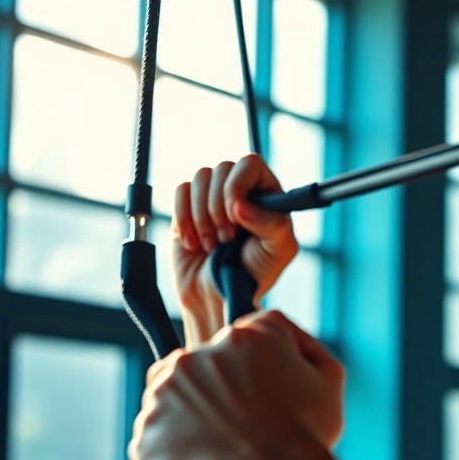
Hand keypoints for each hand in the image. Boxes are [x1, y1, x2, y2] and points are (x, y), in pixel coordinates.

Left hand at [129, 310, 344, 459]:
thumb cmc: (307, 433)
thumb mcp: (326, 375)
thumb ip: (301, 344)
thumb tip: (277, 337)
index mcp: (237, 339)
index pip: (230, 348)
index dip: (240, 381)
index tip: (256, 409)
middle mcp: (192, 360)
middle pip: (195, 380)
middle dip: (212, 411)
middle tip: (241, 445)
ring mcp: (162, 400)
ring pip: (170, 418)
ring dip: (189, 440)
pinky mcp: (146, 443)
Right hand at [172, 155, 298, 343]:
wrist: (218, 296)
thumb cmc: (254, 274)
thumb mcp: (278, 251)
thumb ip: (271, 224)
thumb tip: (240, 204)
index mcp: (266, 193)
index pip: (251, 163)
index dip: (238, 184)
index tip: (236, 214)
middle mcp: (240, 189)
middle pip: (221, 168)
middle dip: (219, 208)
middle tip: (227, 238)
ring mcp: (212, 196)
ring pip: (199, 178)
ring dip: (202, 216)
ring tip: (212, 244)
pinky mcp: (187, 207)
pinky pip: (180, 193)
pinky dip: (184, 220)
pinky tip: (194, 243)